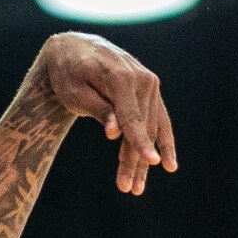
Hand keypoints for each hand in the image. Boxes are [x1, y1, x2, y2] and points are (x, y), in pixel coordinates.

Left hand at [38, 31, 176, 195]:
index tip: (151, 162)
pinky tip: (169, 165)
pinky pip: (160, 119)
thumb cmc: (68, 72)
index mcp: (120, 77)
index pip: (133, 116)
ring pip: (150, 128)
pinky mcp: (150, 90)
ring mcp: (149, 84)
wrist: (75, 48)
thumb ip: (97, 110)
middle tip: (128, 189)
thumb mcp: (73, 92)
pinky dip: (164, 142)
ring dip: (143, 159)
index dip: (140, 141)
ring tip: (135, 187)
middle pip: (142, 127)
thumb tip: (116, 133)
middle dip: (135, 160)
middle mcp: (141, 78)